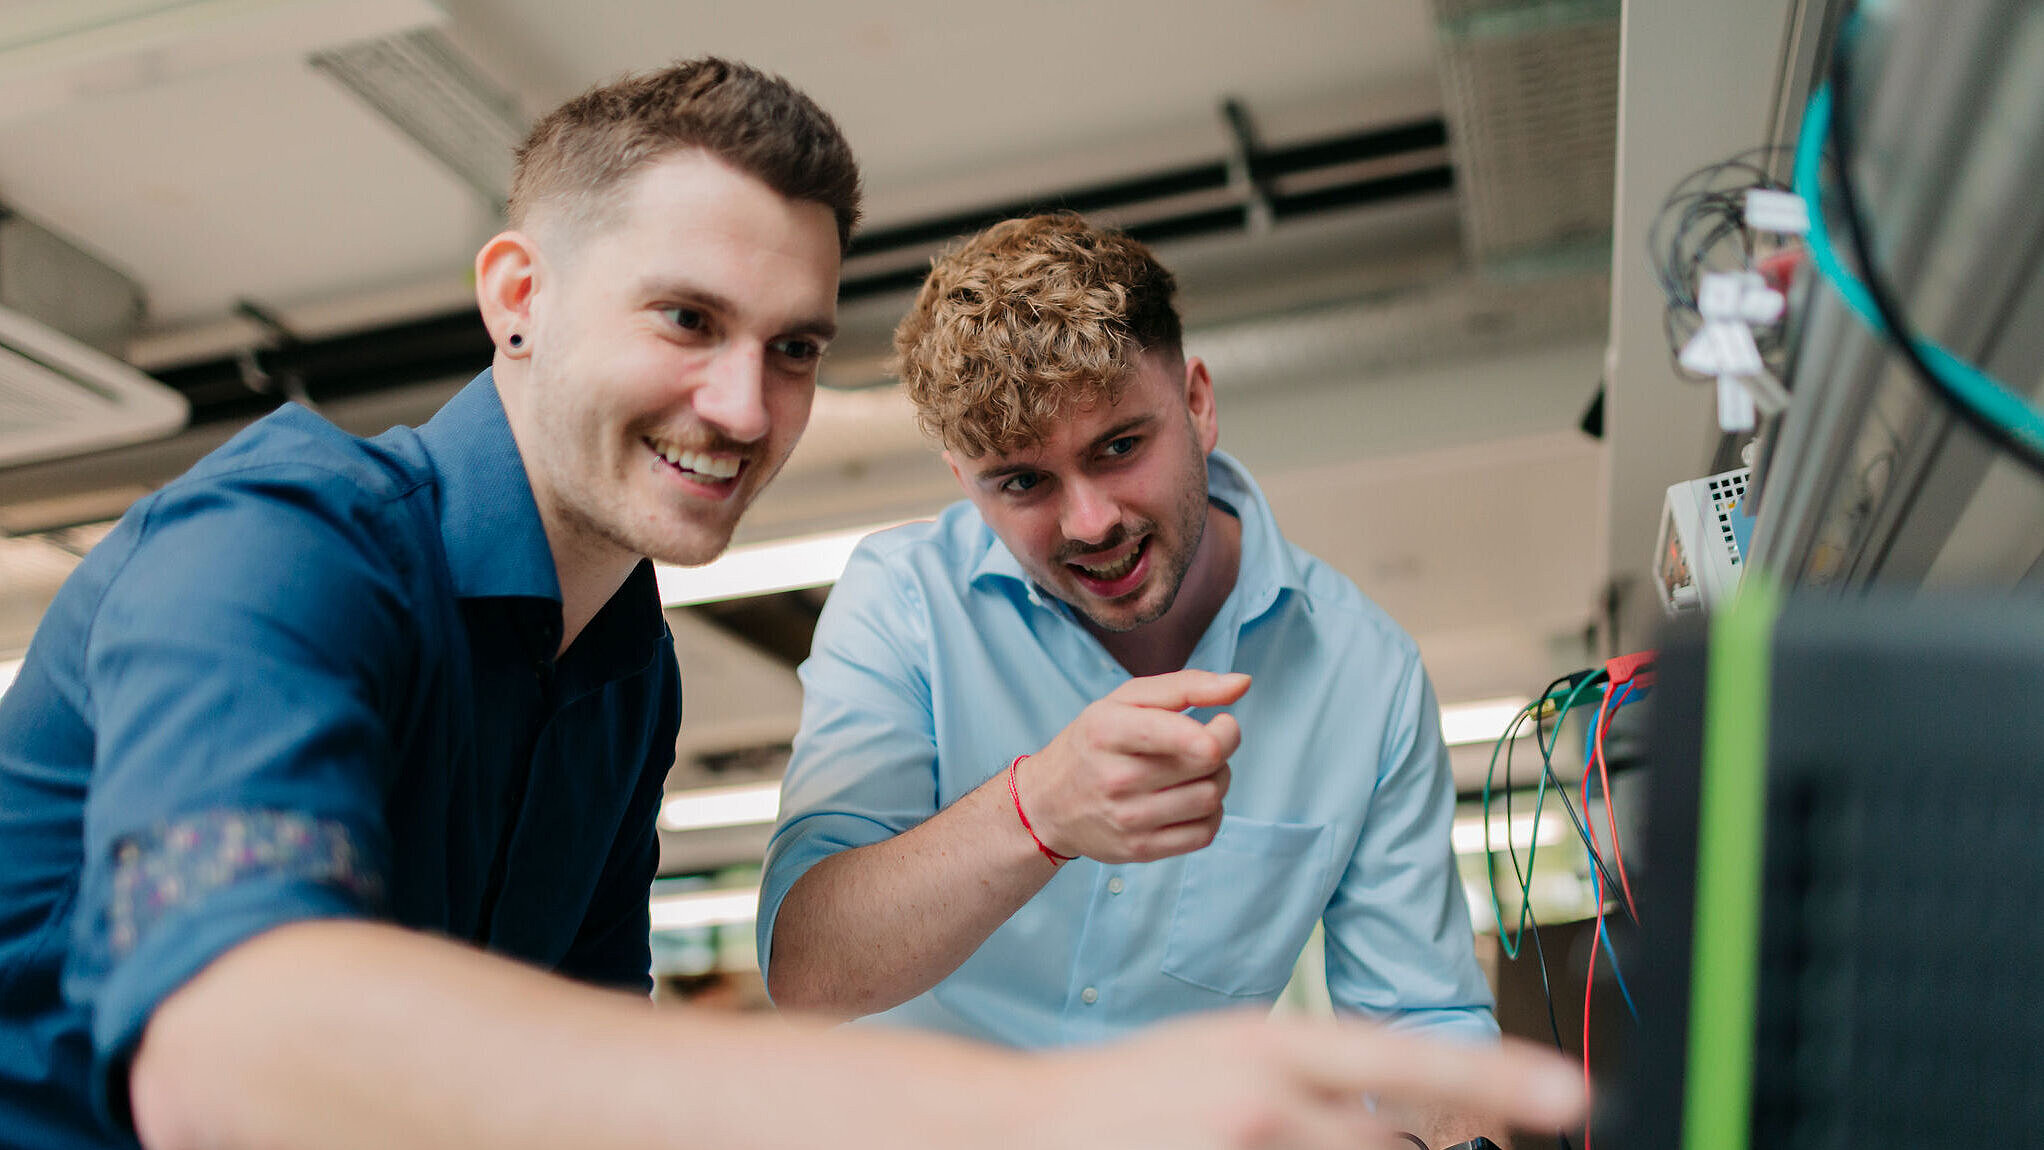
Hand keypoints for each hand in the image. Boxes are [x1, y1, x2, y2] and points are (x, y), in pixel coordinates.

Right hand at [1019, 670, 1248, 862]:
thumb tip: (1243, 683)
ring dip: (1219, 779)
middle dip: (1222, 747)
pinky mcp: (1139, 850)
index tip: (1223, 722)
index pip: (1183, 737)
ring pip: (1210, 799)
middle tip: (1209, 740)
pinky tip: (1192, 798)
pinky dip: (1211, 813)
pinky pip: (1204, 834)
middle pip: (1207, 765)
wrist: (1047, 802)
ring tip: (1199, 769)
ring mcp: (1126, 819)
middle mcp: (1115, 778)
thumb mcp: (1126, 699)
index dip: (1220, 732)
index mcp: (1108, 730)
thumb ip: (1187, 685)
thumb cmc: (1095, 742)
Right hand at [1022, 1013, 1583, 1149]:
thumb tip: (1393, 1122)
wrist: (1032, 1123)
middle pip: (1392, 1145)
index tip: (1571, 1097)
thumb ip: (1309, 1080)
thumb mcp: (1228, 1056)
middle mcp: (1270, 1096)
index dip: (1498, 1078)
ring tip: (1262, 1139)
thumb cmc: (1137, 1094)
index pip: (1411, 1058)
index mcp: (1275, 1043)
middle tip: (1354, 1141)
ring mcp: (1247, 1149)